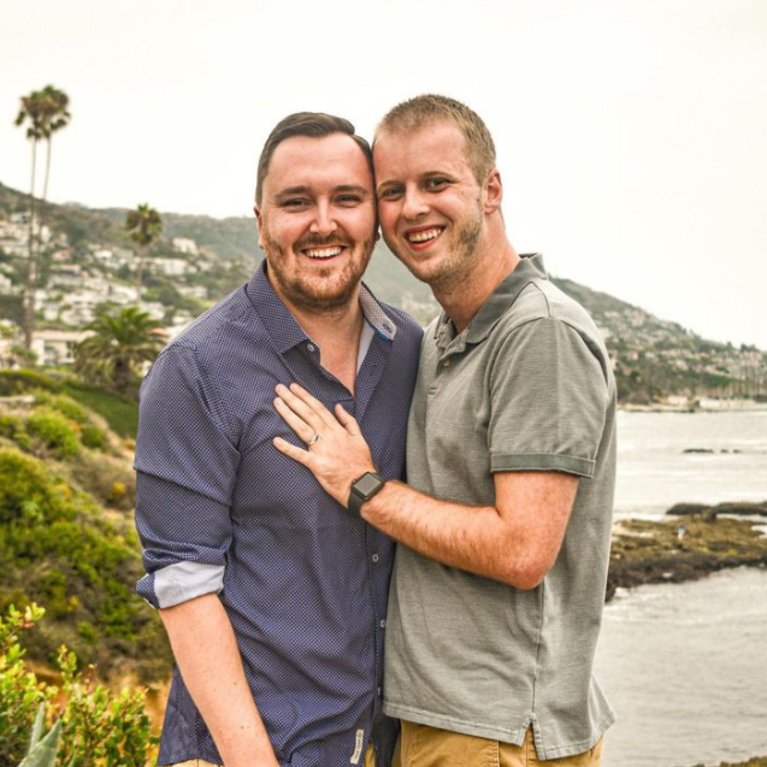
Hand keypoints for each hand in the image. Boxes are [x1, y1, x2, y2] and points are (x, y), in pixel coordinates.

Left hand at [273, 383, 375, 506]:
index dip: (305, 396)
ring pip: (302, 428)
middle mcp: (329, 436)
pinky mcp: (317, 465)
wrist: (362, 484)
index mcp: (338, 430)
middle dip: (293, 399)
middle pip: (308, 414)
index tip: (294, 387)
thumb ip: (349, 421)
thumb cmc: (361, 463)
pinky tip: (275, 440)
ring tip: (277, 403)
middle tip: (279, 388)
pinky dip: (287, 448)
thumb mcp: (360, 438)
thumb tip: (338, 407)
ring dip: (288, 414)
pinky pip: (300, 455)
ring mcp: (322, 450)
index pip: (319, 408)